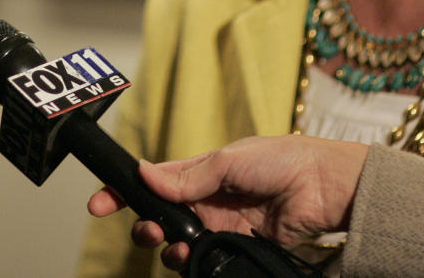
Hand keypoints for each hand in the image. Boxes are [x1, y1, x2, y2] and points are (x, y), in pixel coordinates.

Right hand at [86, 135, 368, 271]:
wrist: (323, 188)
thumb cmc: (280, 160)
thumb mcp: (228, 160)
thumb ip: (187, 176)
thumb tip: (144, 173)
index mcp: (199, 171)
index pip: (154, 182)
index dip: (125, 191)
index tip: (100, 203)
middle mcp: (205, 200)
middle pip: (160, 218)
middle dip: (143, 225)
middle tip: (144, 230)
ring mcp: (220, 226)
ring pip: (178, 243)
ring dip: (167, 247)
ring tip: (174, 246)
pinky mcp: (236, 248)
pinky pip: (204, 260)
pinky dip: (191, 262)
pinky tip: (193, 257)